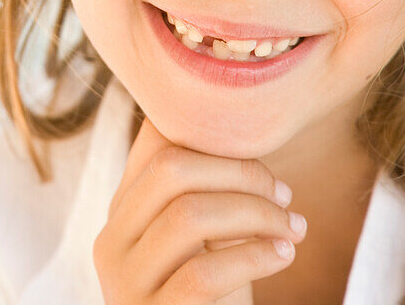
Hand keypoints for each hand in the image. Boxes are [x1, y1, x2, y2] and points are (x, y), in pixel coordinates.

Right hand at [93, 116, 306, 303]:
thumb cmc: (214, 298)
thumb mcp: (203, 239)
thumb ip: (199, 190)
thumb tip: (227, 117)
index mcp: (121, 212)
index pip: (156, 142)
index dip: (214, 138)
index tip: (262, 162)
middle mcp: (110, 242)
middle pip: (171, 169)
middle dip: (240, 172)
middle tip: (284, 195)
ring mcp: (125, 283)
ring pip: (188, 215)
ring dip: (256, 213)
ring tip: (293, 228)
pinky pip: (203, 273)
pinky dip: (254, 255)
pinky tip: (284, 253)